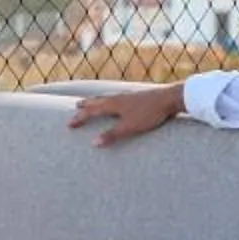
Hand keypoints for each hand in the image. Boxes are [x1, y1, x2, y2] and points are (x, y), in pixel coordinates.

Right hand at [68, 83, 185, 146]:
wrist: (170, 99)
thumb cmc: (149, 113)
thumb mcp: (130, 127)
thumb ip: (112, 135)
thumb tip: (93, 143)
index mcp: (113, 104)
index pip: (91, 111)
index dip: (80, 118)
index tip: (69, 124)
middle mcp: (118, 98)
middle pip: (98, 101)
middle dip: (86, 105)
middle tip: (76, 106)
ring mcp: (128, 96)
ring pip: (108, 97)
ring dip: (97, 100)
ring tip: (93, 101)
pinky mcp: (137, 97)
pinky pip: (118, 98)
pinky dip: (110, 100)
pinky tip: (118, 102)